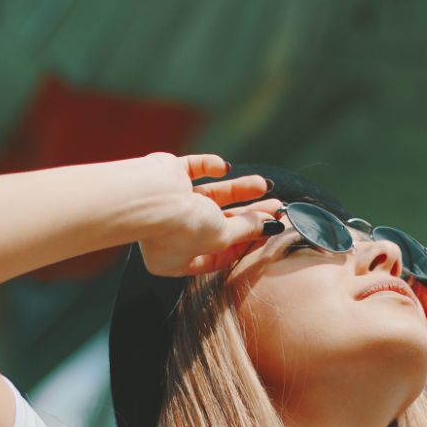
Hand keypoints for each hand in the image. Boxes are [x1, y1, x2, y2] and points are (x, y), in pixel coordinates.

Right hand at [134, 152, 284, 276]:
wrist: (152, 197)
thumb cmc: (182, 228)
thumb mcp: (222, 236)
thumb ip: (246, 230)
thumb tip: (268, 225)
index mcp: (175, 259)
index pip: (217, 254)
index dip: (245, 242)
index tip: (268, 231)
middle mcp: (170, 233)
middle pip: (218, 223)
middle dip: (248, 214)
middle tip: (275, 206)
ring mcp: (169, 203)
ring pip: (211, 196)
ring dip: (238, 189)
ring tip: (264, 184)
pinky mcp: (168, 176)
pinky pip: (195, 168)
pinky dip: (210, 166)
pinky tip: (225, 167)